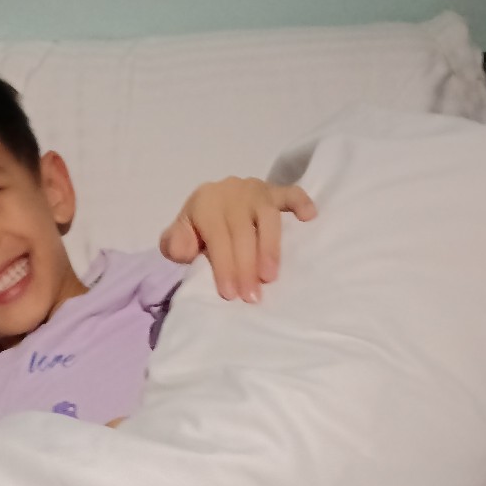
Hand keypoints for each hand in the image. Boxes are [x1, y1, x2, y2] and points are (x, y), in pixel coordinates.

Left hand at [159, 178, 315, 302]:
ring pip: (267, 217)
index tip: (231, 294)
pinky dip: (301, 203)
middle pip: (243, 231)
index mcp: (205, 202)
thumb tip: (182, 250)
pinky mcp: (274, 191)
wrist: (209, 204)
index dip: (224, 266)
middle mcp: (231, 192)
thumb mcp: (180, 237)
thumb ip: (174, 244)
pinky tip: (310, 218)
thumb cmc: (198, 230)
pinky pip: (291, 193)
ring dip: (271, 248)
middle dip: (247, 266)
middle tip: (252, 296)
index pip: (218, 236)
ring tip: (271, 277)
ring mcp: (255, 189)